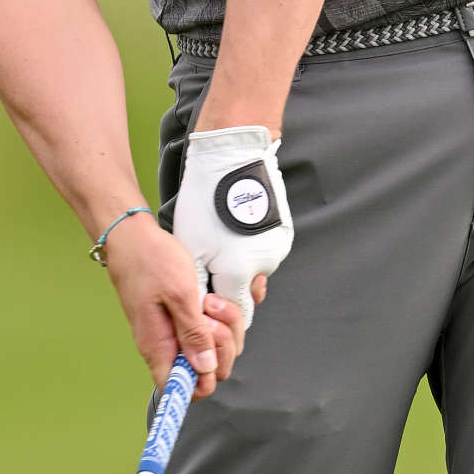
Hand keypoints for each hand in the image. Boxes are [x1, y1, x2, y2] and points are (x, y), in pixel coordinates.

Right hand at [101, 212, 260, 396]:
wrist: (133, 237)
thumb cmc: (151, 260)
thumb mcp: (179, 294)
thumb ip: (193, 334)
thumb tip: (204, 370)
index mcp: (159, 347)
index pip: (180, 390)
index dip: (203, 381)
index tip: (213, 355)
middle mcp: (166, 346)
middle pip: (206, 371)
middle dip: (222, 345)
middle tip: (211, 315)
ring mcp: (174, 333)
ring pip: (212, 348)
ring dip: (223, 326)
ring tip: (209, 300)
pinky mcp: (182, 320)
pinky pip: (207, 330)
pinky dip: (219, 316)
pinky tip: (211, 299)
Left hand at [172, 126, 293, 329]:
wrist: (233, 158)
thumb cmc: (206, 201)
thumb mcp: (190, 248)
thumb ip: (197, 286)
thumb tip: (197, 311)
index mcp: (240, 274)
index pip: (235, 314)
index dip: (219, 316)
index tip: (205, 303)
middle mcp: (264, 265)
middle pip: (247, 294)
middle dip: (228, 292)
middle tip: (209, 272)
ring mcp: (277, 248)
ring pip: (256, 271)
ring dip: (239, 268)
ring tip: (219, 245)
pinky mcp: (283, 232)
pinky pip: (264, 252)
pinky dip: (249, 249)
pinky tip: (233, 232)